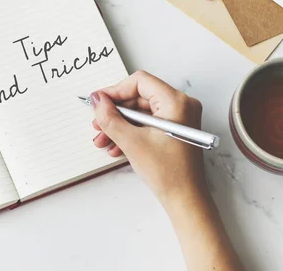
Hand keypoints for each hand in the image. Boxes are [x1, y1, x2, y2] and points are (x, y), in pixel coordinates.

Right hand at [91, 70, 205, 205]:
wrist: (185, 200)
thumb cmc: (169, 173)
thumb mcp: (131, 142)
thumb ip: (110, 118)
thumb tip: (98, 101)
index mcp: (176, 102)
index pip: (139, 82)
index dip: (115, 91)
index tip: (98, 102)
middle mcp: (181, 105)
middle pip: (138, 97)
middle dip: (115, 112)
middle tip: (98, 124)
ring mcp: (178, 118)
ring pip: (140, 112)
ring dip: (119, 125)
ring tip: (103, 140)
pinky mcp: (173, 130)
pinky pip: (147, 123)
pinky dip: (130, 132)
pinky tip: (116, 146)